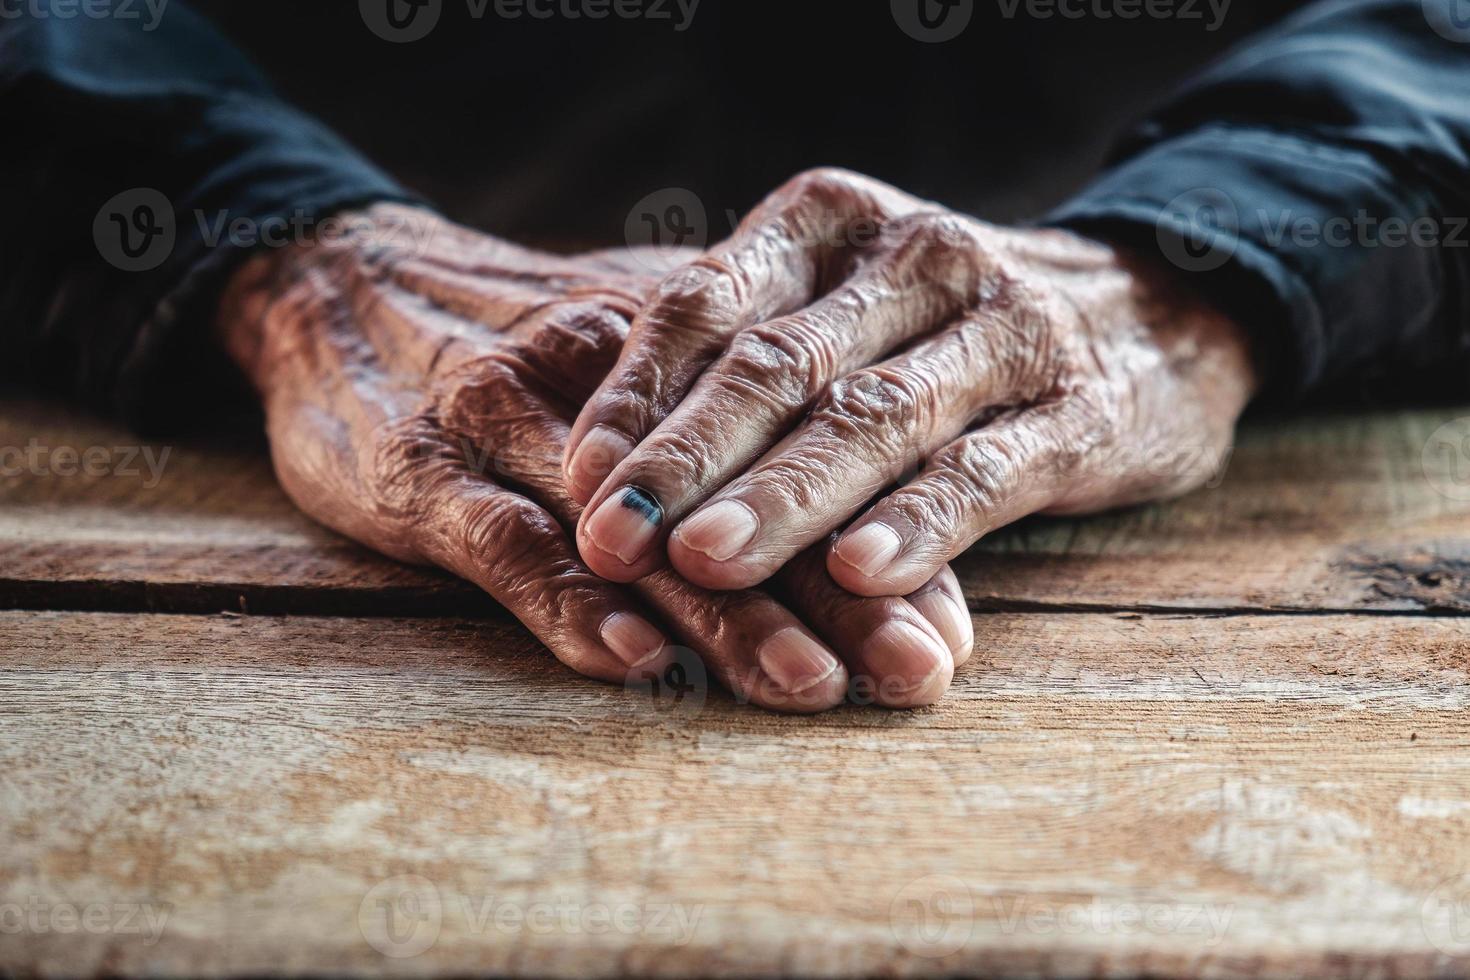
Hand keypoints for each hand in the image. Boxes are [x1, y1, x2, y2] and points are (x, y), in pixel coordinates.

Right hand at [216, 203, 972, 709]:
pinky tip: (638, 655)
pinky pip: (506, 543)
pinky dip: (573, 601)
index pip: (801, 449)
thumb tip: (891, 526)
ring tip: (811, 684)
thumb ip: (749, 430)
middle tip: (915, 673)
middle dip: (836, 591)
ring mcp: (509, 415)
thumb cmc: (529, 345)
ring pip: (637, 528)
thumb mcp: (647, 359)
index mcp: (681, 341)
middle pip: (739, 492)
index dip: (883, 538)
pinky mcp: (419, 466)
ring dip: (725, 610)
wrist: (346, 286)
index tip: (952, 632)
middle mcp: (608, 369)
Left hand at [564, 168, 1257, 594]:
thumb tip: (602, 472)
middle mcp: (915, 255)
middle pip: (781, 364)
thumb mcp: (841, 308)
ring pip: (875, 417)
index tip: (578, 484)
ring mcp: (1006, 326)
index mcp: (830, 221)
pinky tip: (862, 577)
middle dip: (689, 460)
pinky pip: (986, 469)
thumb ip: (742, 362)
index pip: (708, 302)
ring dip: (784, 497)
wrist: (1152, 314)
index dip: (637, 396)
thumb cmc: (942, 329)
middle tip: (614, 539)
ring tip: (707, 562)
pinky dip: (920, 525)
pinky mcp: (1081, 408)